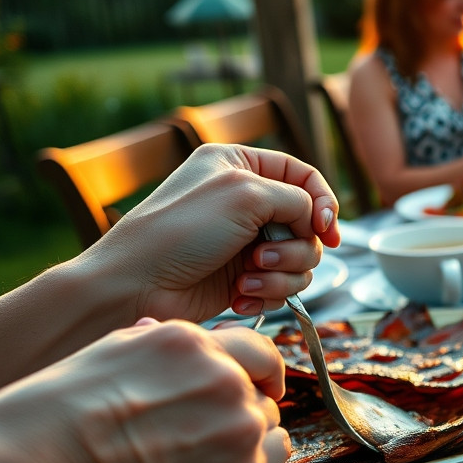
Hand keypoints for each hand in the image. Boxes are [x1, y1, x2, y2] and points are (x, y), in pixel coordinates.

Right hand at [0, 319, 289, 462]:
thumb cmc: (47, 425)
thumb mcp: (100, 356)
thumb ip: (151, 344)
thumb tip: (162, 329)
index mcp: (196, 347)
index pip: (258, 352)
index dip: (255, 372)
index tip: (254, 386)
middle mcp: (228, 389)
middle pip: (261, 401)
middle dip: (238, 415)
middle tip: (195, 440)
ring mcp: (239, 443)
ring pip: (272, 442)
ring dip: (248, 451)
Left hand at [78, 144, 339, 321]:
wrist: (135, 286)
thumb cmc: (180, 232)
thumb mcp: (246, 195)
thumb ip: (296, 199)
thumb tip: (316, 221)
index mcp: (240, 166)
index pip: (303, 176)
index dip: (324, 203)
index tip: (326, 231)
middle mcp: (245, 201)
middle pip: (307, 224)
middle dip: (294, 247)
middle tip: (262, 257)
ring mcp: (244, 241)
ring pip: (300, 259)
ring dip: (280, 274)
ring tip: (247, 280)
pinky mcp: (243, 276)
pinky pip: (281, 285)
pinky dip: (266, 293)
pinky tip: (240, 296)